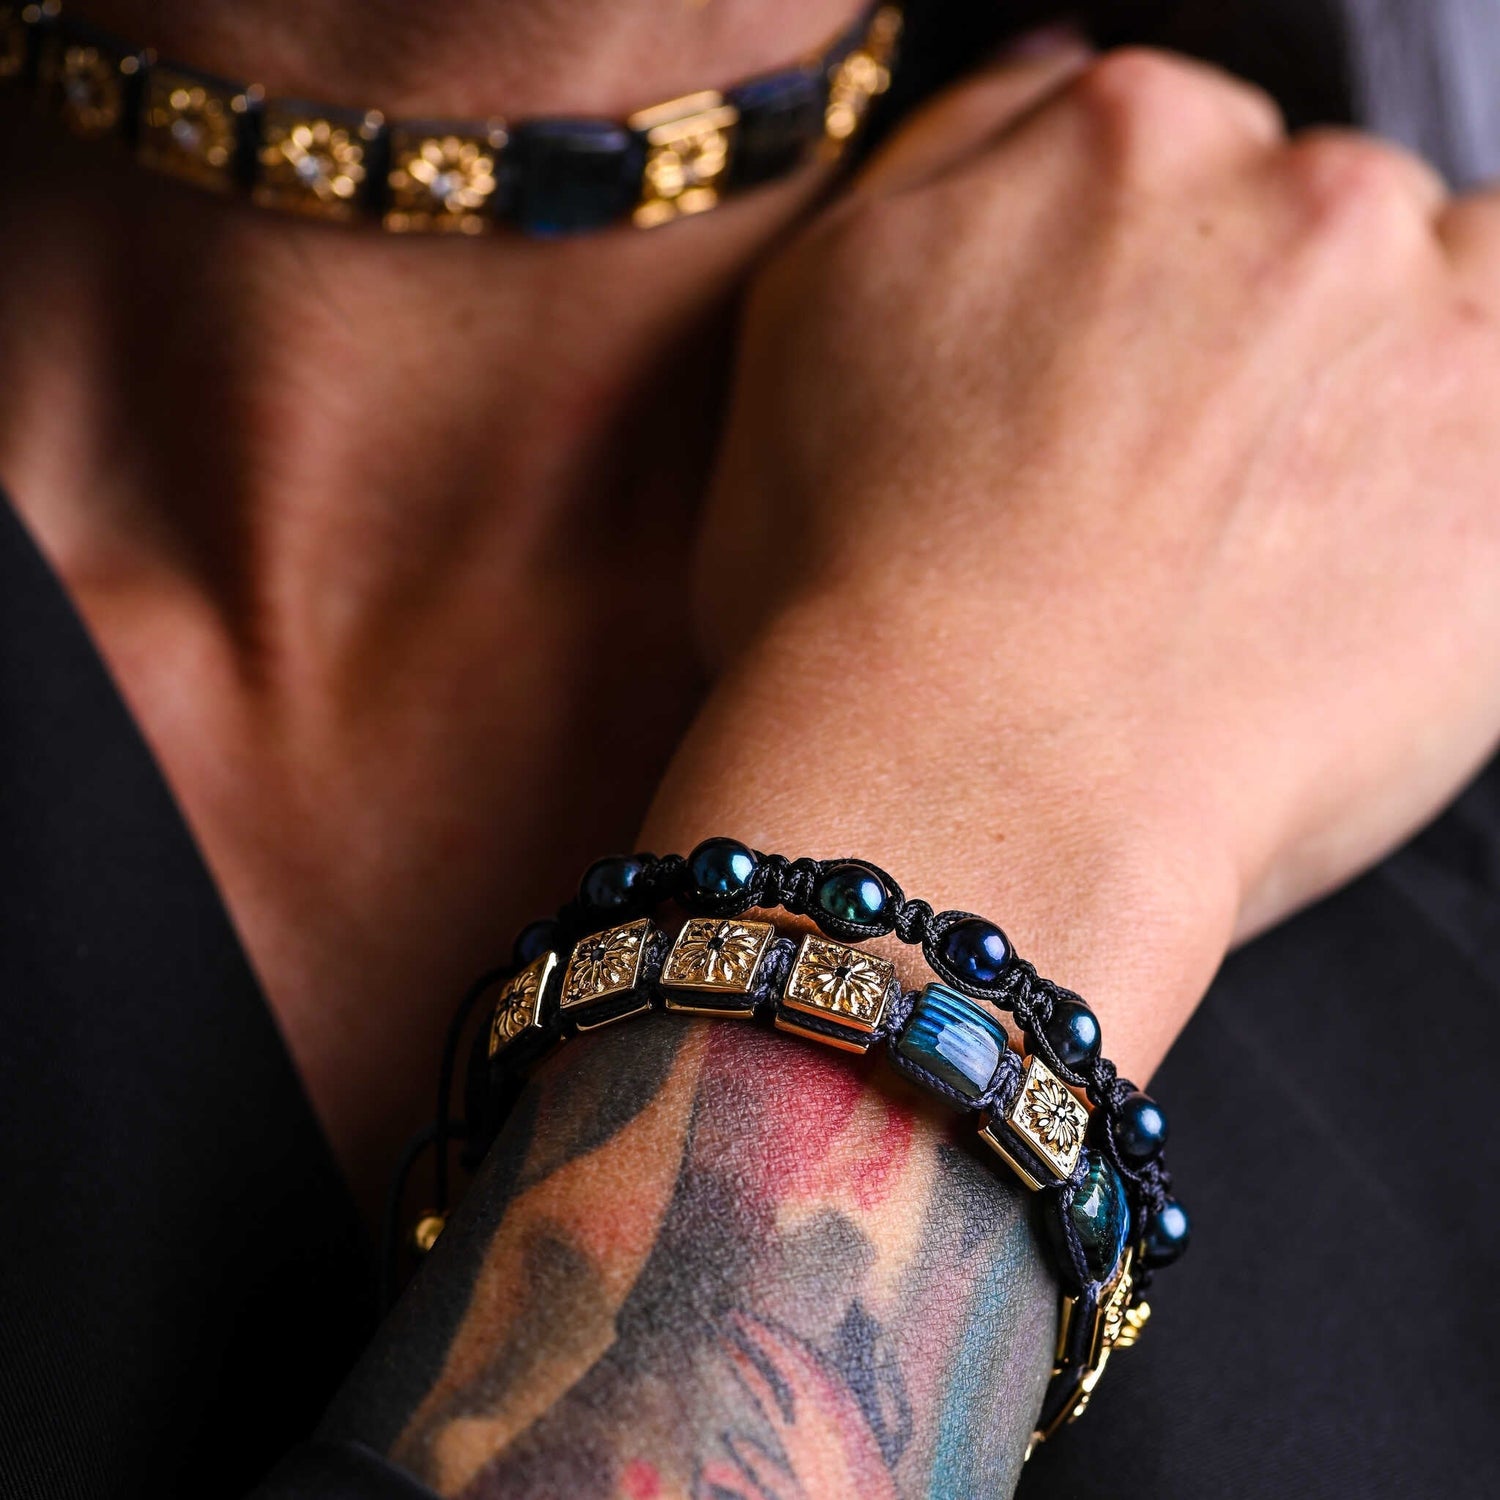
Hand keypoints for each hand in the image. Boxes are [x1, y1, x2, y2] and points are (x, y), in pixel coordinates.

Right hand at [646, 46, 1499, 1074]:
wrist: (955, 792)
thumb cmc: (845, 589)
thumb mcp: (810, 322)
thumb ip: (950, 156)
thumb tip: (1054, 64)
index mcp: (1116, 137)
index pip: (1180, 155)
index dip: (1138, 288)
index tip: (1106, 401)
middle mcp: (1288, 194)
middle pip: (1319, 215)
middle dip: (1260, 326)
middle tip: (1175, 490)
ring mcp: (1421, 328)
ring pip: (1450, 290)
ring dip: (1387, 374)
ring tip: (1279, 527)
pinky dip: (1466, 453)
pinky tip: (1382, 539)